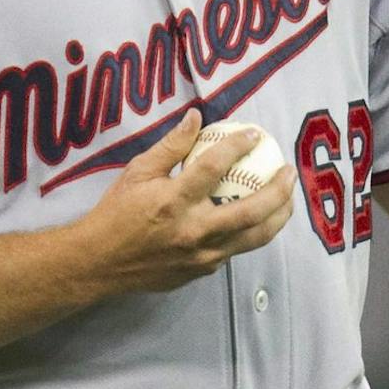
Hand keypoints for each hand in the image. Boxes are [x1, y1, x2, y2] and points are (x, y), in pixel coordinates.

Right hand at [70, 110, 295, 295]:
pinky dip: (249, 233)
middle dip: (279, 189)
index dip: (239, 145)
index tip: (254, 133)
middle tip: (289, 171)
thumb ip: (171, 145)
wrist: (99, 262)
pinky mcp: (202, 271)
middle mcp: (193, 231)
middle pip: (252, 211)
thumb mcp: (137, 172)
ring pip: (254, 238)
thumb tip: (196, 116)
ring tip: (287, 198)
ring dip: (278, 216)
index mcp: (174, 201)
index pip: (214, 166)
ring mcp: (201, 256)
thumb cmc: (116, 213)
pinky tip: (257, 220)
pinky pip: (234, 250)